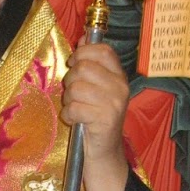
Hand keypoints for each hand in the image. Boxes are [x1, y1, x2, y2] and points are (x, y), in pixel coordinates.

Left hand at [61, 42, 129, 190]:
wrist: (104, 153)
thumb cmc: (96, 119)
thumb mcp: (96, 88)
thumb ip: (92, 63)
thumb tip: (83, 37)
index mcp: (119, 76)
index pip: (103, 51)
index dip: (84, 52)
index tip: (75, 62)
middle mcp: (121, 87)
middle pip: (84, 68)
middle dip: (71, 80)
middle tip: (75, 94)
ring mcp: (114, 103)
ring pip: (76, 88)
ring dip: (69, 100)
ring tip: (76, 109)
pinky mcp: (105, 119)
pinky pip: (74, 108)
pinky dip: (69, 115)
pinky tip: (76, 120)